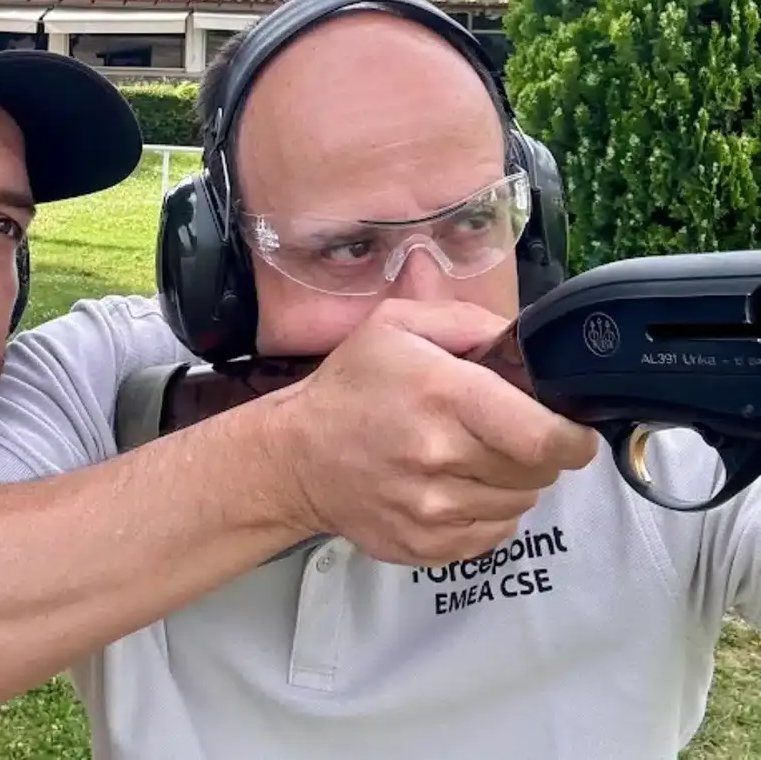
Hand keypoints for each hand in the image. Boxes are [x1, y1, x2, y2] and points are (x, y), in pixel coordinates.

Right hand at [268, 298, 598, 564]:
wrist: (297, 456)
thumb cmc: (352, 384)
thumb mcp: (399, 324)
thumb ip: (468, 322)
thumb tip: (526, 342)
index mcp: (442, 395)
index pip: (542, 437)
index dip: (572, 438)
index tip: (573, 429)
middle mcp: (441, 459)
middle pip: (538, 472)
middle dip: (538, 451)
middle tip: (506, 431)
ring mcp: (434, 511)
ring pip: (520, 503)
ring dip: (512, 480)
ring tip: (474, 455)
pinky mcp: (428, 548)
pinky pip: (494, 534)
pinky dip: (490, 510)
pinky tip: (458, 485)